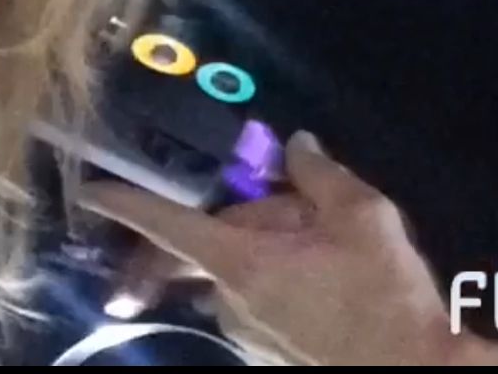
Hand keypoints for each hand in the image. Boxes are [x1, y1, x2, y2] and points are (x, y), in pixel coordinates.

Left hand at [78, 132, 463, 365]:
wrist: (409, 370)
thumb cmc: (382, 291)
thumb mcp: (362, 215)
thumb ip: (320, 174)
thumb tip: (295, 145)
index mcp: (241, 261)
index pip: (168, 225)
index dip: (126, 203)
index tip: (89, 191)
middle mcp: (228, 302)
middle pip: (214, 244)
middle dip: (248, 222)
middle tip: (304, 214)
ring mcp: (243, 335)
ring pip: (237, 276)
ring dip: (265, 256)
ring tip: (328, 253)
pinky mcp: (264, 356)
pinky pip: (257, 306)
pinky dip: (278, 286)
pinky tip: (327, 287)